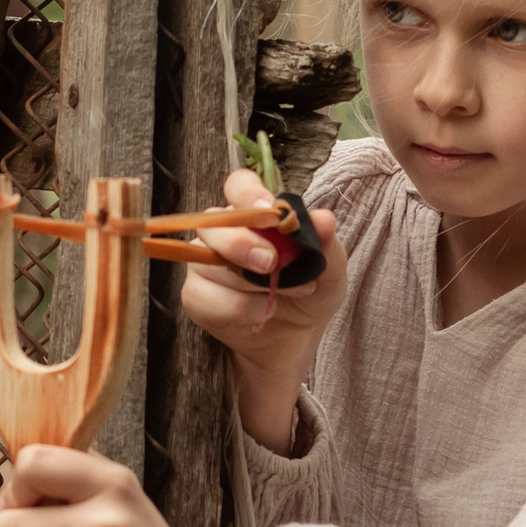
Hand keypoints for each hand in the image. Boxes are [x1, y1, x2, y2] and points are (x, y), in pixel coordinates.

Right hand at [180, 168, 347, 452]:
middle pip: (213, 223)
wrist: (295, 340)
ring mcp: (203, 263)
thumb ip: (326, 244)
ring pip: (210, 264)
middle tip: (272, 263)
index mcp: (255, 214)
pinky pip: (210, 298)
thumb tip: (323, 218)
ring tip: (283, 295)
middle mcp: (224, 233)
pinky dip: (243, 310)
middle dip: (241, 243)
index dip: (248, 193)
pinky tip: (262, 314)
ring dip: (252, 286)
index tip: (268, 208)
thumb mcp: (330, 272)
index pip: (238, 186)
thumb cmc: (310, 294)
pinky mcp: (195, 295)